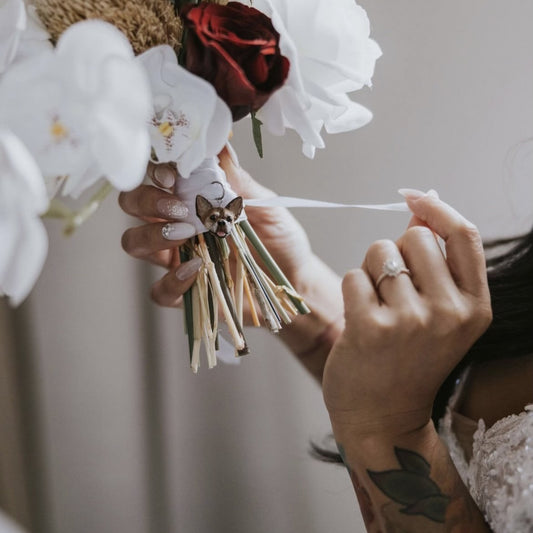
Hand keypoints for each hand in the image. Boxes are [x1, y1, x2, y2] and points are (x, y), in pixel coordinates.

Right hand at [119, 149, 315, 314]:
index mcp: (193, 199)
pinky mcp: (183, 292)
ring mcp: (176, 259)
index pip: (157, 177)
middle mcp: (177, 225)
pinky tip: (196, 269)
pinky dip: (172, 281)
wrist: (296, 279)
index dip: (154, 172)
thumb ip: (239, 181)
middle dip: (145, 200)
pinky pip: (159, 290)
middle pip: (133, 205)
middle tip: (177, 208)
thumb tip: (220, 145)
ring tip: (186, 233)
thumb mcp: (266, 205)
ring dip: (152, 235)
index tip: (171, 176)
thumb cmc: (280, 239)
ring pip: (134, 243)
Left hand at [323, 191, 491, 436]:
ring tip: (377, 309)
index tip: (415, 196)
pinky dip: (352, 291)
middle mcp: (449, 312)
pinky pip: (354, 276)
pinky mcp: (371, 328)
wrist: (382, 418)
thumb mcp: (438, 316)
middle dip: (395, 253)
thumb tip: (420, 206)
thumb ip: (434, 262)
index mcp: (474, 307)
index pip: (464, 235)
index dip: (437, 209)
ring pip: (380, 252)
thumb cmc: (407, 362)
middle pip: (413, 236)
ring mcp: (411, 321)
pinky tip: (359, 320)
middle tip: (391, 291)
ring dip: (371, 273)